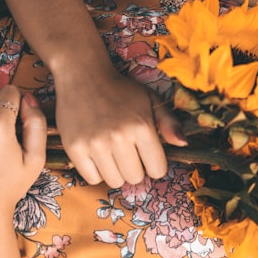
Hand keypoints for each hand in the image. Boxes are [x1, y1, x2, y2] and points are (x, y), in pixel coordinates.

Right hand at [53, 70, 185, 187]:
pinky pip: (92, 178)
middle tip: (128, 151)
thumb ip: (169, 122)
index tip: (147, 154)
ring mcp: (94, 144)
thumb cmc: (122, 90)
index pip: (157, 170)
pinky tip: (97, 154)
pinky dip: (96, 171)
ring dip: (117, 171)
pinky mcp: (74, 148)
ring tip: (113, 152)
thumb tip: (183, 143)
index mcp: (141, 127)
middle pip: (135, 178)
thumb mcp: (151, 99)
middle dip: (135, 168)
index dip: (154, 164)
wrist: (83, 75)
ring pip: (114, 181)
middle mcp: (118, 137)